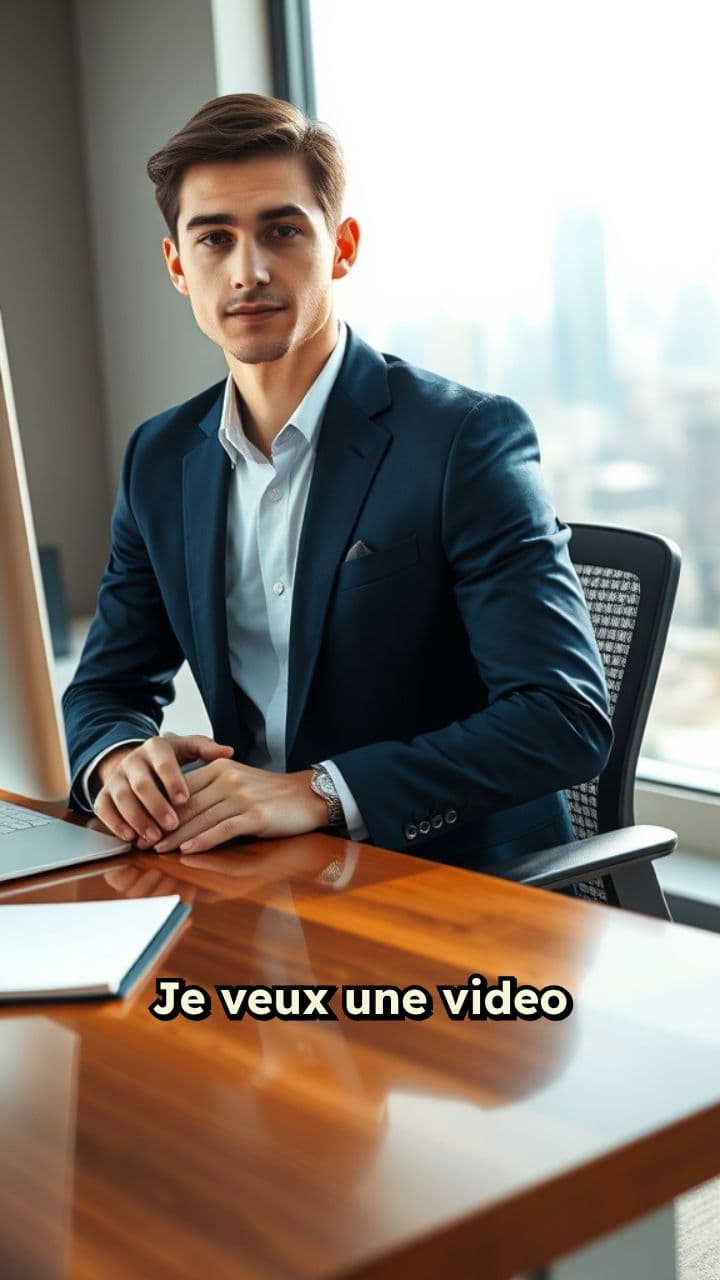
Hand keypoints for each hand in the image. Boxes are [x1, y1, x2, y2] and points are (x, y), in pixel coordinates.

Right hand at [93, 733, 234, 846]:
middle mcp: (132, 760)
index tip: (185, 800)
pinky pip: (104, 809)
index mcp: (155, 747)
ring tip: (154, 837)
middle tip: (172, 825)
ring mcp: (116, 777)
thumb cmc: (170, 761)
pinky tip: (130, 838)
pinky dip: (115, 824)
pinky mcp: (103, 794)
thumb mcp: (187, 749)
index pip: (163, 762)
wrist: (137, 764)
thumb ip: (206, 749)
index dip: (173, 782)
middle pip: (141, 784)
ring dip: (137, 819)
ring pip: (121, 798)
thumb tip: (228, 752)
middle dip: (156, 806)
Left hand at [151, 760, 329, 852]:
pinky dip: (203, 841)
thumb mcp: (238, 781)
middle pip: (186, 806)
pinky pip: (222, 830)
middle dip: (162, 826)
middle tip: (143, 842)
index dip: (160, 808)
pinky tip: (188, 852)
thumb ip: (211, 788)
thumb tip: (181, 807)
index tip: (144, 824)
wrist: (308, 795)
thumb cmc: (271, 793)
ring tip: (159, 850)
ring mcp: (242, 797)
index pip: (181, 789)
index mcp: (220, 768)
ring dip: (177, 837)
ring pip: (200, 819)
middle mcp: (228, 779)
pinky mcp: (255, 816)